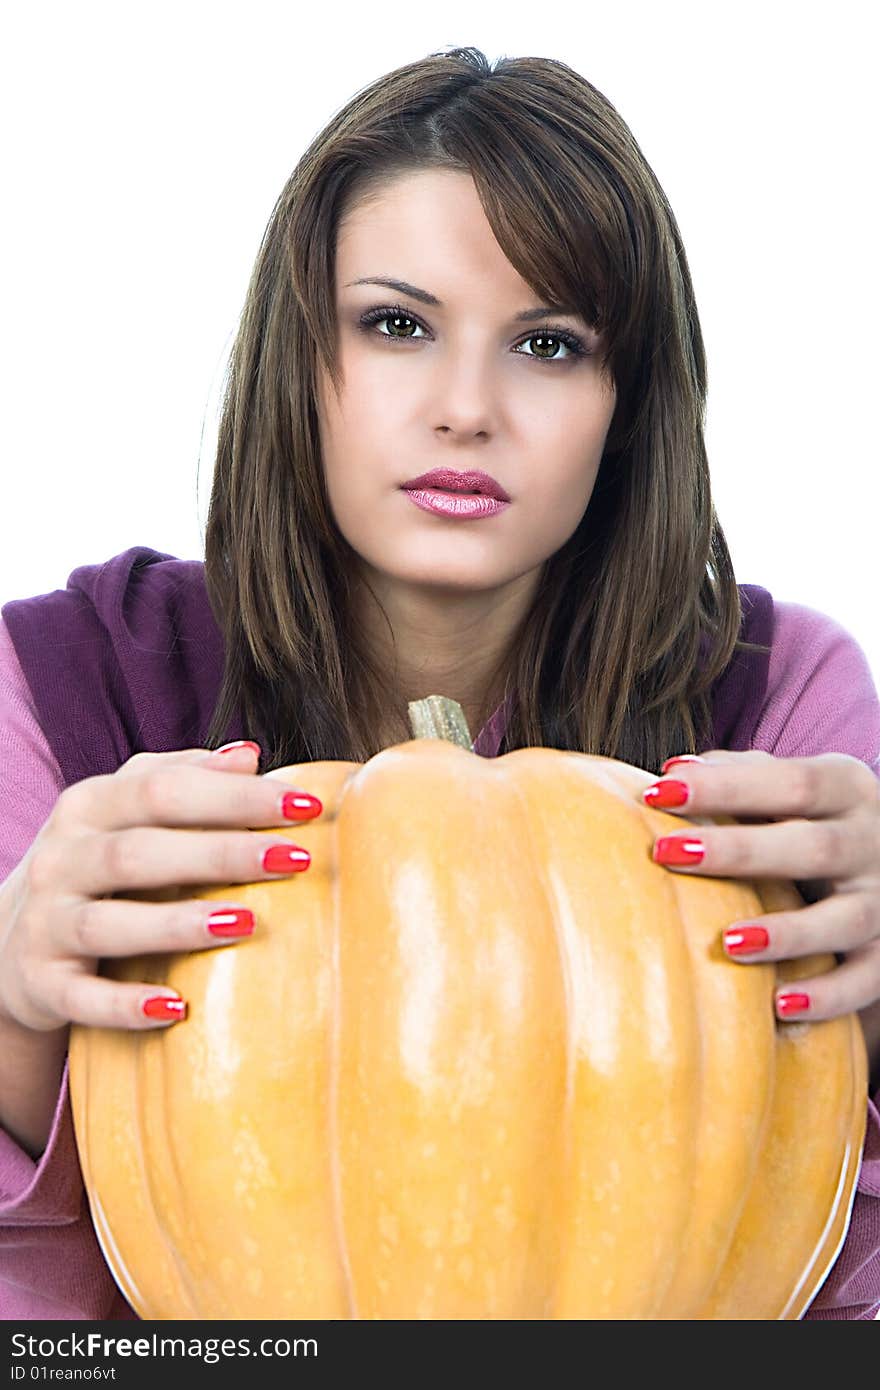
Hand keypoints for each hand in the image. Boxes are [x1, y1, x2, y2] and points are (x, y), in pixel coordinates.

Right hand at [0, 742, 320, 1033]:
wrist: (12, 940)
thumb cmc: (96, 865)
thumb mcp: (127, 813)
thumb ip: (185, 779)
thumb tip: (251, 756)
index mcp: (89, 805)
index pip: (164, 789)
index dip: (236, 795)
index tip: (307, 805)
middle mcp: (61, 859)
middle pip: (140, 851)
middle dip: (221, 853)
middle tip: (295, 859)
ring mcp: (46, 923)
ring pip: (108, 922)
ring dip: (177, 923)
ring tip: (246, 923)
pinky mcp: (42, 984)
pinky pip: (83, 998)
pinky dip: (126, 1005)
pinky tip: (177, 1007)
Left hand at [640, 750, 879, 1029]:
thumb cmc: (817, 816)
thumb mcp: (794, 785)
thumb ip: (742, 774)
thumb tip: (674, 772)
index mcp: (846, 788)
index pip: (789, 781)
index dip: (725, 786)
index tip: (657, 792)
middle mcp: (872, 841)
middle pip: (813, 847)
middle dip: (740, 852)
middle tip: (668, 853)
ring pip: (845, 919)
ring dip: (788, 932)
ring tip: (729, 941)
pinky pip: (866, 981)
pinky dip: (827, 996)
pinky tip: (780, 1006)